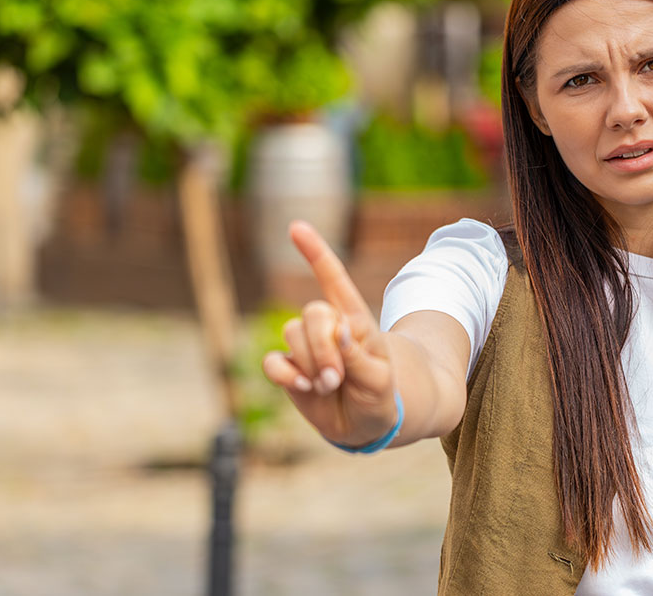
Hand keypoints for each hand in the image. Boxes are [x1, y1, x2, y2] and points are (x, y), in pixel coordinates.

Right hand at [260, 220, 399, 446]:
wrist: (366, 424)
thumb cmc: (379, 395)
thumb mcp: (380, 380)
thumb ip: (359, 357)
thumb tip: (339, 332)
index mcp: (354, 321)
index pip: (334, 280)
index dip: (315, 253)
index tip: (296, 227)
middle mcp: (326, 328)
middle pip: (312, 312)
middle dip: (322, 346)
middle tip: (337, 376)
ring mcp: (305, 347)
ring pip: (291, 335)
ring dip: (310, 363)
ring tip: (330, 385)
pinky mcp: (287, 368)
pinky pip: (272, 361)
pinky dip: (285, 374)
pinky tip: (303, 387)